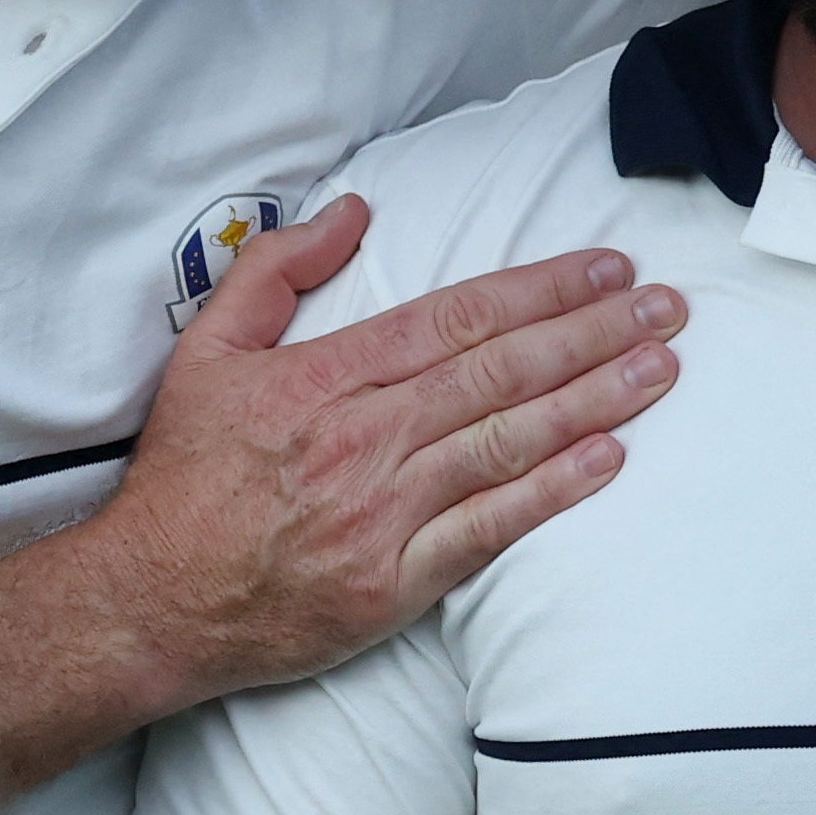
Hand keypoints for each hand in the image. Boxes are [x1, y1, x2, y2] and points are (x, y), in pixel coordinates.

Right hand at [96, 194, 687, 704]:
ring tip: (660, 369)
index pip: (455, 318)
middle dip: (593, 334)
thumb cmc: (183, 477)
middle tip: (667, 308)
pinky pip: (490, 529)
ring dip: (594, 402)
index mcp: (323, 378)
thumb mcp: (205, 351)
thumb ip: (275, 270)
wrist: (148, 604)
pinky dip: (553, 492)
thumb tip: (352, 210)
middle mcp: (362, 439)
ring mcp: (383, 514)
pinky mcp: (395, 583)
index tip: (605, 270)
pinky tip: (608, 459)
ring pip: (507, 442)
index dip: (541, 290)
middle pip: (500, 372)